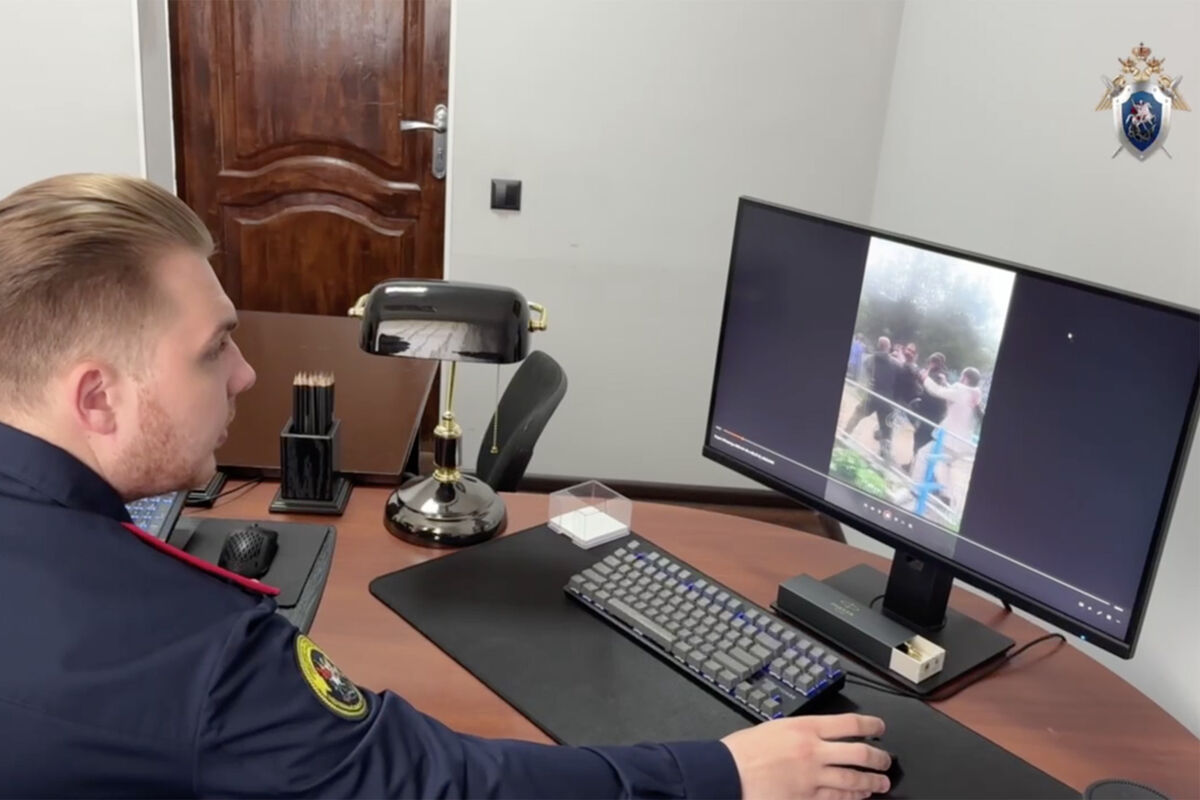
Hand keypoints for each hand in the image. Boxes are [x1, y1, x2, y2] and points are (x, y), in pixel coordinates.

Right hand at [720, 713, 890, 799]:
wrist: (726, 774)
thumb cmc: (742, 751)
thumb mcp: (774, 727)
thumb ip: (799, 731)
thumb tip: (817, 736)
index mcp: (805, 727)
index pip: (850, 723)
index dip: (872, 725)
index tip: (879, 728)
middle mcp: (813, 751)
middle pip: (860, 753)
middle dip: (879, 758)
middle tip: (885, 760)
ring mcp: (812, 777)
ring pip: (854, 780)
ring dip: (872, 782)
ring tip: (880, 783)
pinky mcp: (807, 798)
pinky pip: (838, 799)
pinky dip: (852, 798)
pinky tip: (859, 797)